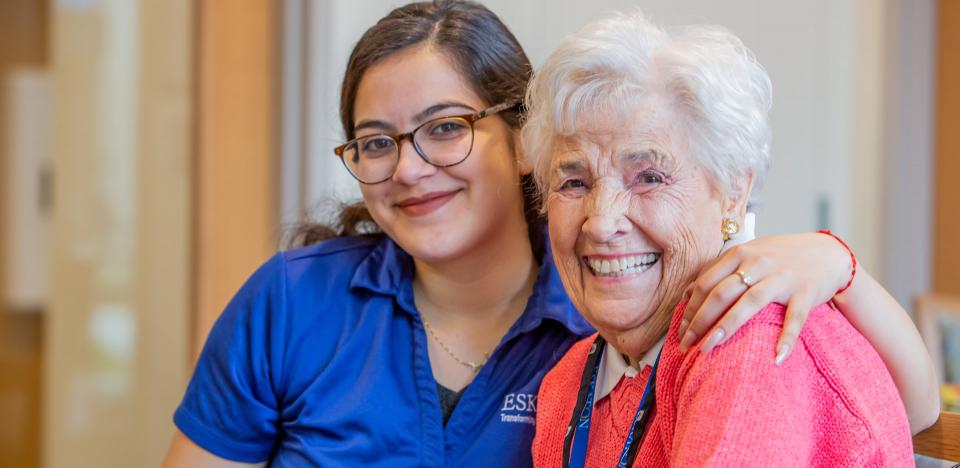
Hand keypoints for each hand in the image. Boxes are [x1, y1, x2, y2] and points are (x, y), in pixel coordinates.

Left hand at [678, 232, 852, 362]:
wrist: (828, 252)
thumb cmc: (779, 257)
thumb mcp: (747, 255)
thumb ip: (718, 271)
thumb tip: (687, 294)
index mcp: (739, 253)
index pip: (706, 283)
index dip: (690, 308)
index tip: (680, 330)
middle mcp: (758, 263)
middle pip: (721, 294)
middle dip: (699, 321)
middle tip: (686, 345)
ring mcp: (782, 277)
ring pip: (749, 303)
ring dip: (726, 327)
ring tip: (708, 349)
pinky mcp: (806, 292)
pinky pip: (794, 318)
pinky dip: (786, 338)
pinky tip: (777, 357)